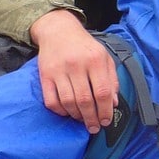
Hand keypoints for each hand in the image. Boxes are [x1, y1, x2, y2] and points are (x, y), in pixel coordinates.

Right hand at [30, 9, 118, 133]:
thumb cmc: (86, 47)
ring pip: (68, 102)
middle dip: (91, 118)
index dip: (105, 110)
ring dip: (77, 116)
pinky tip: (67, 113)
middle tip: (95, 127)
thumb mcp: (105, 58)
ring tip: (83, 120)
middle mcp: (77, 65)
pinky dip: (60, 111)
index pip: (102, 92)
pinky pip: (51, 100)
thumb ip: (112, 80)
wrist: (59, 31)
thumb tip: (113, 103)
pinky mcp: (44, 76)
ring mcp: (59, 71)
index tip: (106, 121)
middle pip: (85, 100)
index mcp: (96, 60)